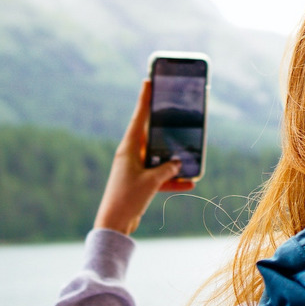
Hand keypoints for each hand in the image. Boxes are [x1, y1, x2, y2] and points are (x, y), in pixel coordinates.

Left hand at [94, 80, 195, 234]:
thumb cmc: (127, 199)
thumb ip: (167, 169)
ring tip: (189, 151)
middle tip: (175, 111)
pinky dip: (172, 179)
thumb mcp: (151, 182)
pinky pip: (159, 176)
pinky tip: (190, 182)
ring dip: (172, 157)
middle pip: (150, 134)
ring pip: (157, 156)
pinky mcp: (139, 183)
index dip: (144, 99)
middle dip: (163, 126)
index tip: (148, 81)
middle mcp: (130, 155)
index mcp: (128, 148)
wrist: (114, 224)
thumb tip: (179, 162)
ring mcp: (135, 169)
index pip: (138, 118)